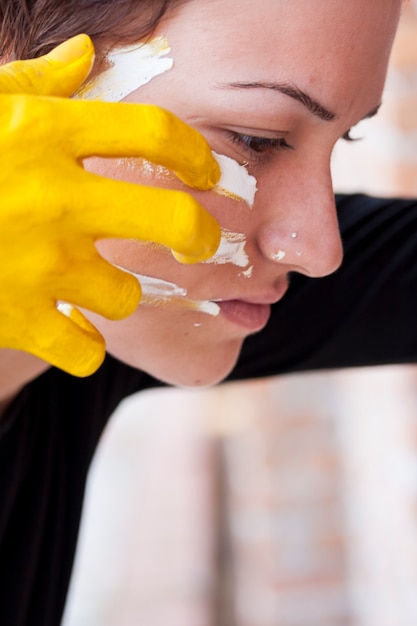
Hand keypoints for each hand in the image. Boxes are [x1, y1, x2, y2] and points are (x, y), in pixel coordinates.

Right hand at [0, 35, 220, 375]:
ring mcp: (37, 265)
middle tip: (203, 244)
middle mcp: (54, 200)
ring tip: (93, 285)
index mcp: (47, 136)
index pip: (154, 132)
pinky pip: (84, 352)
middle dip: (202, 236)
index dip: (195, 153)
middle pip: (172, 220)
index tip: (206, 172)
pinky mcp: (17, 319)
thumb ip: (38, 79)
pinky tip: (72, 331)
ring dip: (118, 293)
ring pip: (125, 296)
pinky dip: (84, 347)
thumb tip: (84, 51)